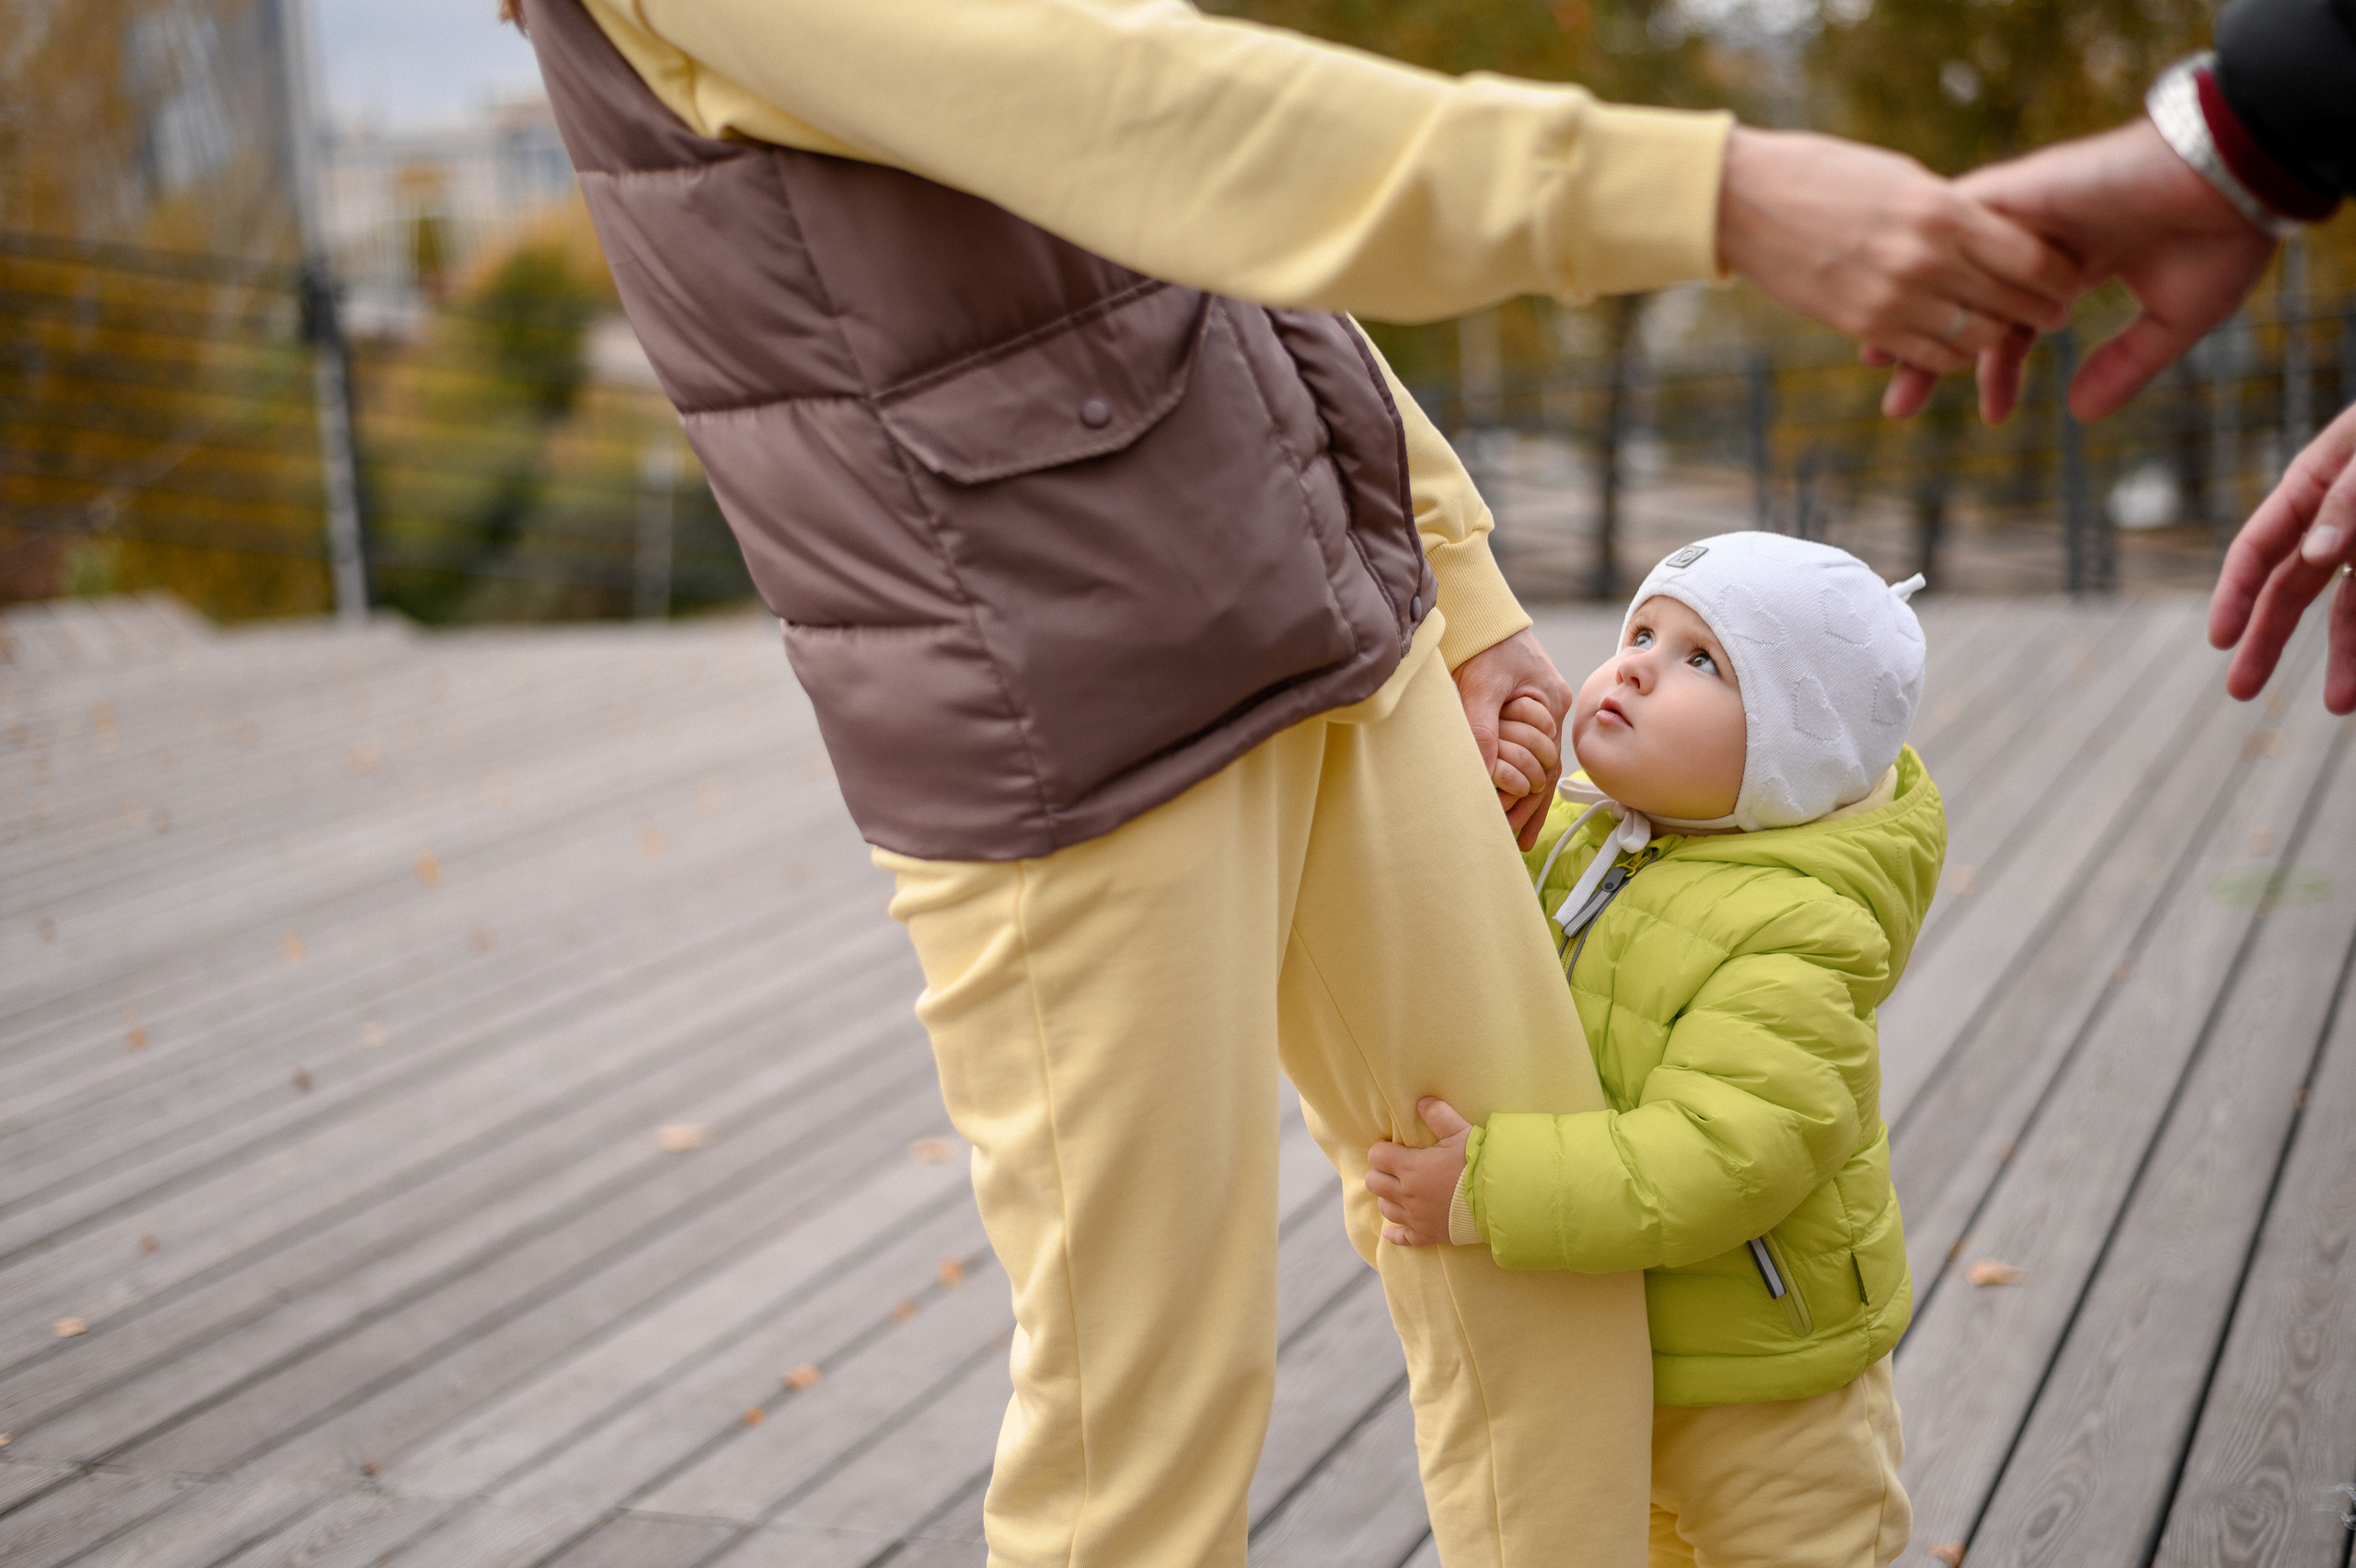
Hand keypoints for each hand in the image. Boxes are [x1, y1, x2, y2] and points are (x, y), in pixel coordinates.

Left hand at [1365, 1097, 1472, 1246]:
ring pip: (1385, 1208)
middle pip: (1374, 1182)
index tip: (1393, 1148)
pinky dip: (1395, 1234)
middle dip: (1380, 1172)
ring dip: (1388, 1197)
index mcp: (1410, 1167)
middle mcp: (1407, 1194)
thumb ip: (1438, 1116)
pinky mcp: (1428, 1235)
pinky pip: (1402, 1238)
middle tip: (1395, 1167)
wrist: (1500, 1198)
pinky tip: (1390, 1232)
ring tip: (1400, 1190)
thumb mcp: (1461, 1133)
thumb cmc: (1480, 1163)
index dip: (1382, 1150)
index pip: (1377, 1156)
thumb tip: (1422, 1101)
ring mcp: (1416, 1217)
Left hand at [1455, 628, 1574, 849]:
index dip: (1527, 801)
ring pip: (1539, 763)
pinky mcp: (1529, 706)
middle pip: (1544, 770)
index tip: (1509, 828)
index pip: (1542, 766)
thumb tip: (1484, 775)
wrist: (1483, 612)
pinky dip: (1523, 773)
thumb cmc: (1484, 644)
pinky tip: (1513, 797)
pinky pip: (1531, 748)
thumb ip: (1482, 729)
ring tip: (1514, 834)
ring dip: (1526, 797)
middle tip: (1511, 842)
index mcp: (1549, 706)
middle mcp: (1553, 710)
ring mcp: (1543, 709)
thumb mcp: (1479, 687)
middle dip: (1528, 807)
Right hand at [1717, 126, 2076, 376]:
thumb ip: (1952, 211)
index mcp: (1942, 211)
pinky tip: (1959, 345)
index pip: (2028, 256)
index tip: (2071, 277)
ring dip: (1998, 338)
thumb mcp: (1902, 178)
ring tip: (2008, 331)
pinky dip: (1953, 354)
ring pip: (1974, 337)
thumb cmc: (1826, 175)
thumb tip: (1998, 236)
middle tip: (2055, 313)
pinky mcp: (1862, 327)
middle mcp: (1923, 260)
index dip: (2059, 274)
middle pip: (2011, 301)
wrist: (1745, 201)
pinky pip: (1929, 353)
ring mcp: (1891, 298)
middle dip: (2042, 311)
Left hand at [1881, 118, 2276, 422]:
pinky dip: (1927, 254)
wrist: (2242, 173)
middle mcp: (2042, 238)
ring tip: (1876, 361)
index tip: (1992, 416)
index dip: (2000, 369)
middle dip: (1931, 353)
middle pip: (1969, 301)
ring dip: (1915, 309)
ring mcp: (2027, 212)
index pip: (2016, 323)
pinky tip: (1894, 292)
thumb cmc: (2225, 235)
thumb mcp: (2173, 319)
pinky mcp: (2021, 189)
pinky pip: (1957, 222)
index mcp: (2076, 263)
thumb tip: (2078, 415)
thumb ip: (2123, 364)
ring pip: (1951, 266)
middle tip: (1898, 405)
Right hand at [2209, 402, 2355, 711]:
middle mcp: (2341, 521)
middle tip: (2240, 691)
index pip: (2260, 547)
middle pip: (2293, 589)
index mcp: (2315, 482)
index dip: (2235, 594)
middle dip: (2268, 641)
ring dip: (2346, 657)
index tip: (2220, 640)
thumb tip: (2315, 554)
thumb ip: (2351, 498)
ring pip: (2352, 610)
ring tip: (2338, 703)